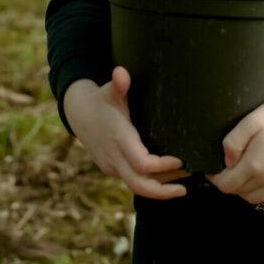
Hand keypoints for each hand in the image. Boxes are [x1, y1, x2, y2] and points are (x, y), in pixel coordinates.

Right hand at [63, 68, 187, 199]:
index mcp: (119, 139)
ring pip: (136, 186)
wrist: (79, 114)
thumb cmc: (101, 99)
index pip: (142, 163)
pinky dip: (149, 183)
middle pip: (139, 185)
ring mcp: (112, 166)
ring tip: (182, 185)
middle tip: (184, 190)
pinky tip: (166, 179)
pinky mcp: (112, 169)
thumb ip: (119, 84)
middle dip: (162, 192)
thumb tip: (120, 71)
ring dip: (158, 189)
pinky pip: (131, 181)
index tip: (180, 160)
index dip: (162, 166)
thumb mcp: (110, 91)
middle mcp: (114, 157)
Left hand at [206, 87, 263, 205]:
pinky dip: (261, 192)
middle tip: (229, 168)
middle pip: (239, 193)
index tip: (213, 170)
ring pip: (254, 198)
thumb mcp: (251, 120)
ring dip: (244, 189)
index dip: (215, 179)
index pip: (226, 186)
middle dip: (229, 183)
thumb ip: (233, 142)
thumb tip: (227, 164)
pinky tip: (260, 177)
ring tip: (243, 172)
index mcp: (255, 165)